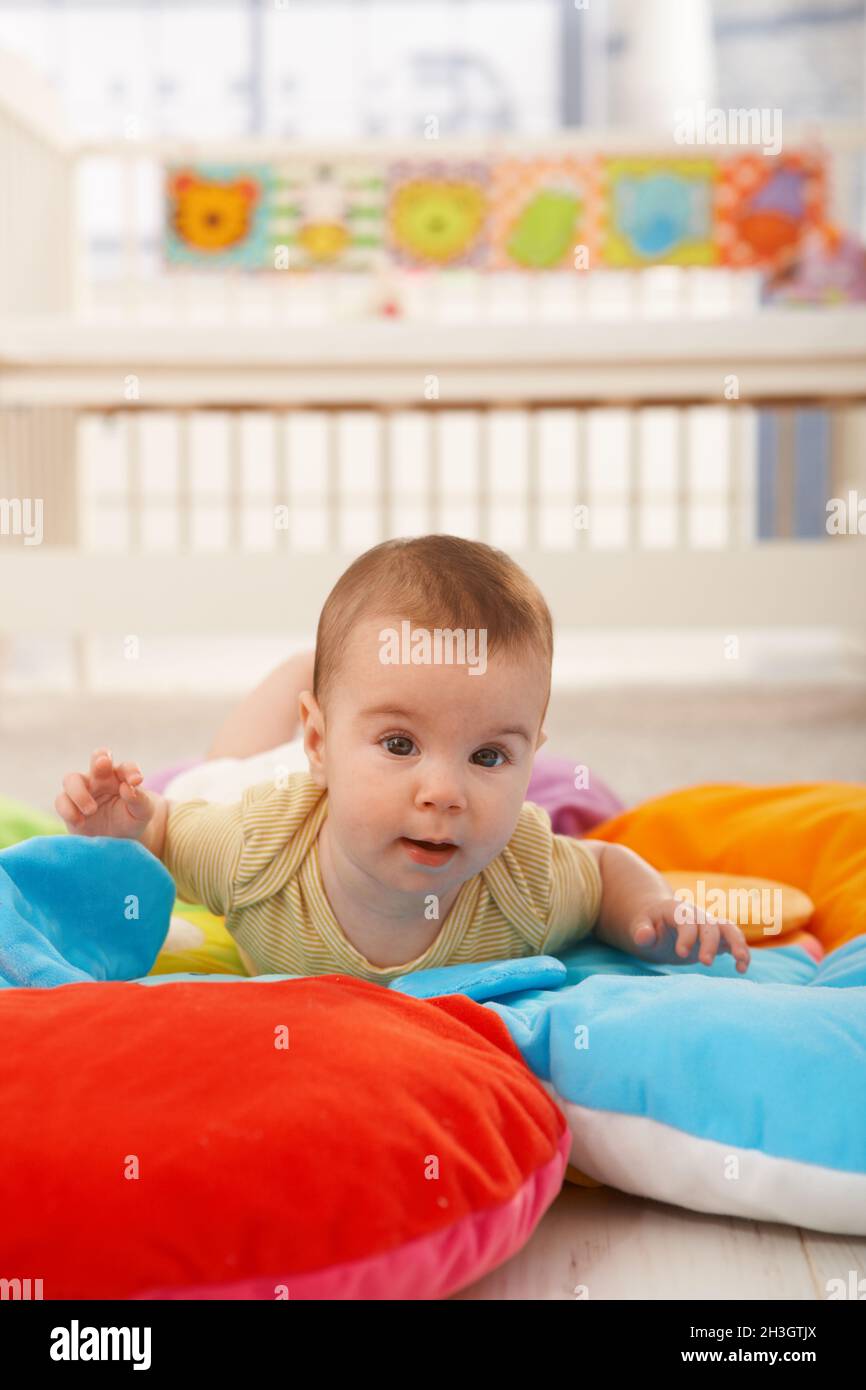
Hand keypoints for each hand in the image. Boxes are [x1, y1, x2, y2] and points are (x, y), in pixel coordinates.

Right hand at [55, 748, 153, 841]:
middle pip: (97, 758)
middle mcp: (101, 779)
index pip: (126, 767)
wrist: (118, 839)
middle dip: (100, 758)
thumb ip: (139, 800)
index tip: (136, 781)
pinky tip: (80, 821)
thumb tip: (128, 788)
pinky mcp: (70, 806)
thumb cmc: (132, 820)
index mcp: (122, 777)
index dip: (131, 771)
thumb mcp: (142, 812)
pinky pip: (61, 801)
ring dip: (79, 793)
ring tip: (91, 810)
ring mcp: (83, 790)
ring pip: (71, 779)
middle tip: (103, 764)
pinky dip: (67, 810)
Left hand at [629, 897, 750, 973]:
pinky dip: (741, 952)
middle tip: (705, 963)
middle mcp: (697, 915)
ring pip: (729, 929)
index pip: (686, 921)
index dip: (686, 936)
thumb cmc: (647, 926)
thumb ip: (641, 931)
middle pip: (709, 925)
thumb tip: (643, 936)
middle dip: (710, 943)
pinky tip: (742, 969)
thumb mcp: (639, 927)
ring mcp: (709, 925)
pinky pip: (734, 940)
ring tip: (741, 962)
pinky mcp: (718, 937)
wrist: (658, 922)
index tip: (681, 954)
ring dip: (737, 943)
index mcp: (677, 910)